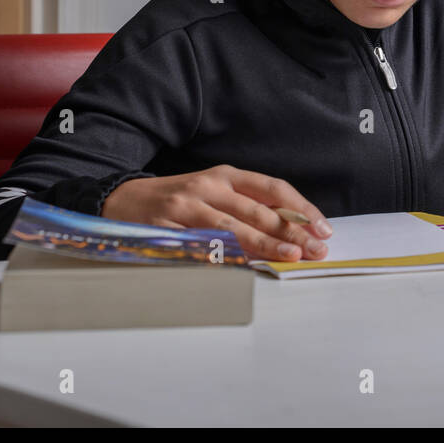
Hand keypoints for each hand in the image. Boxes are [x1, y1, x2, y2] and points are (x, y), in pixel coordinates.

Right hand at [102, 164, 331, 261]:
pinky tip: (246, 267)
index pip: (273, 188)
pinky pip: (202, 246)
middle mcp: (208, 185)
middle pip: (258, 209)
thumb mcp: (214, 192)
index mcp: (226, 175)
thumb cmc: (178, 200)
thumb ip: (248, 206)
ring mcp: (186, 206)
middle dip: (292, 231)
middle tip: (316, 248)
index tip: (323, 227)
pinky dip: (227, 258)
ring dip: (266, 244)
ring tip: (291, 257)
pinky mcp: (167, 227)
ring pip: (234, 227)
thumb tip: (294, 231)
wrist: (121, 200)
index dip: (300, 208)